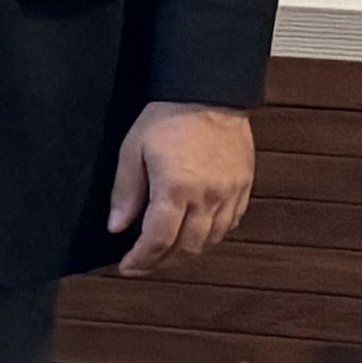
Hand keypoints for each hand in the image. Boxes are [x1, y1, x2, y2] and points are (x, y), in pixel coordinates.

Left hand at [105, 102, 254, 272]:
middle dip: (162, 263)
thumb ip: (126, 192)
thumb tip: (118, 226)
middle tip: (143, 265)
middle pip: (187, 247)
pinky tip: (195, 234)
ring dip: (187, 253)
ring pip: (211, 240)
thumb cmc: (167, 118)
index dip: (142, 260)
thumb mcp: (132, 151)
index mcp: (176, 188)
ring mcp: (230, 193)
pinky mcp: (243, 187)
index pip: (159, 240)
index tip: (127, 267)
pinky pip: (230, 224)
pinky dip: (211, 236)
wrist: (209, 95)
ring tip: (166, 254)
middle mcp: (208, 196)